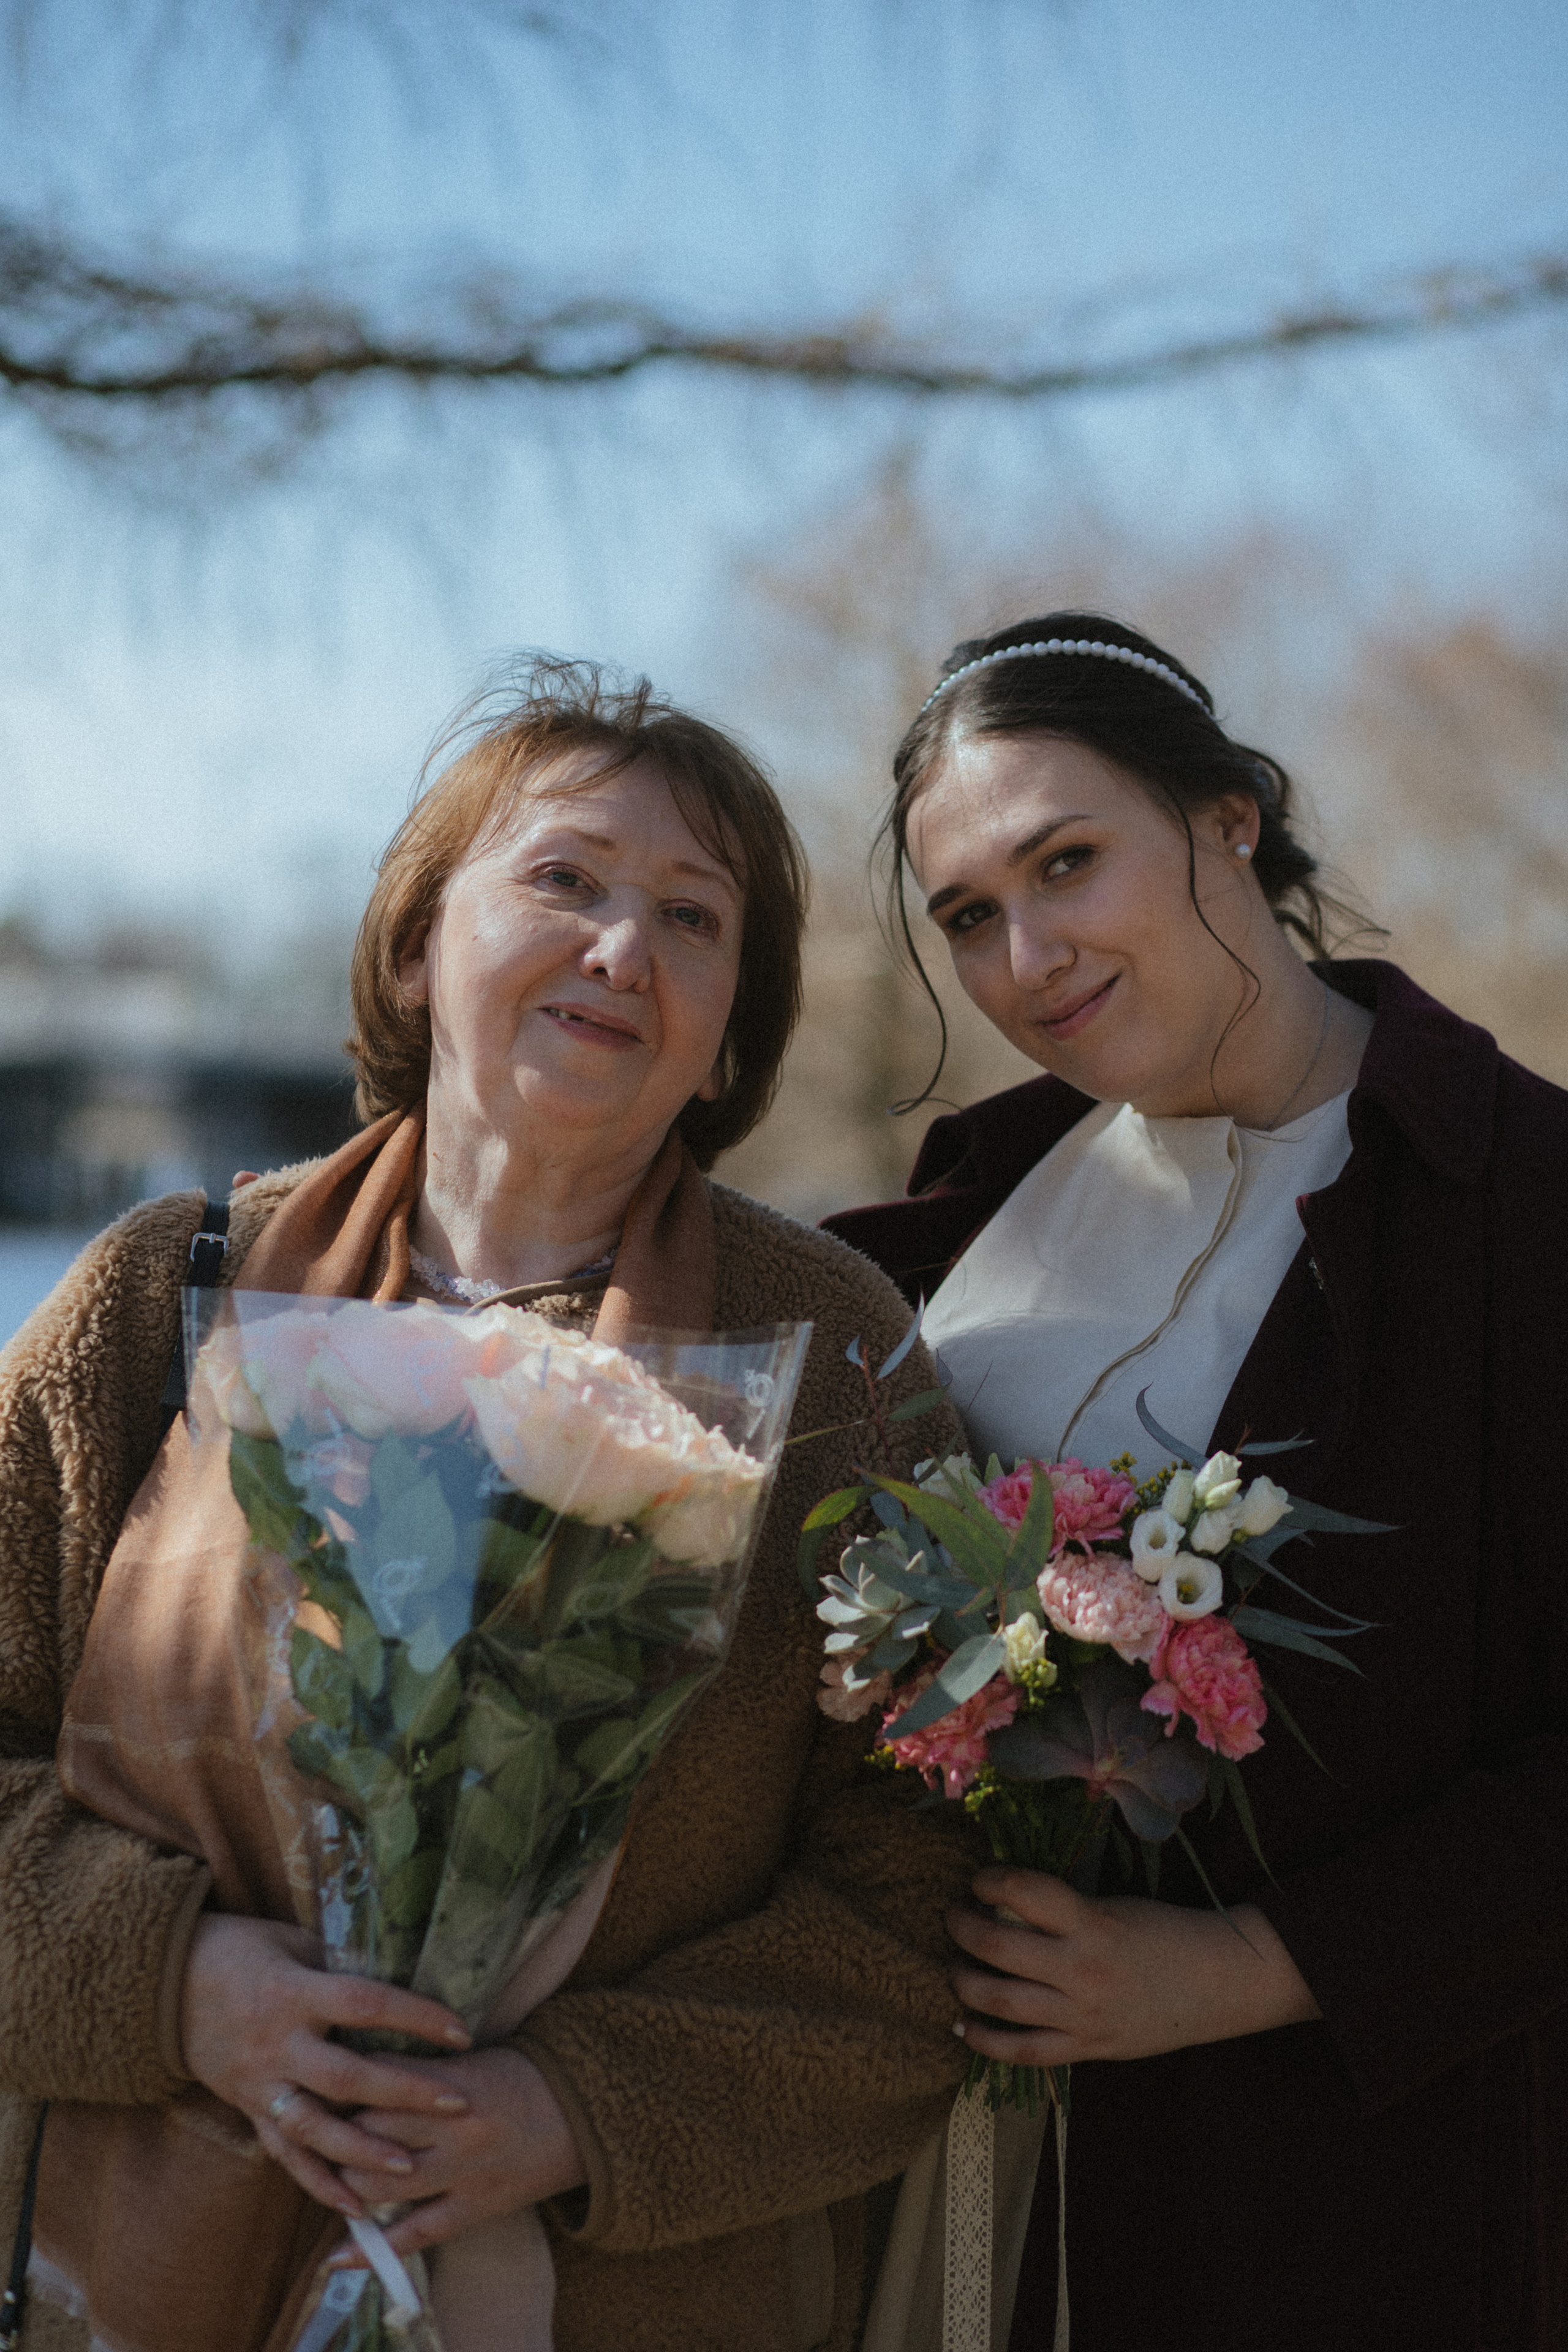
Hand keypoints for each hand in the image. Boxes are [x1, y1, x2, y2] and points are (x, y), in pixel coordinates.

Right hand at [179, 1915, 474, 2216]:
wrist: (166, 1983)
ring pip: (314, 2128)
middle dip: (403, 2094)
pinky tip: (352, 2206)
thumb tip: (396, 1978)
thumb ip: (338, 1966)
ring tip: (409, 2168)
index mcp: (293, 1993)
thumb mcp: (292, 1944)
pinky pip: (283, 2153)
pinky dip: (317, 2182)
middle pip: (346, 2077)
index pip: (364, 2004)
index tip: (460, 2029)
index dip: (414, 2016)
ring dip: (362, 2152)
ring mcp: (260, 2083)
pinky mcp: (247, 2108)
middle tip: (456, 2102)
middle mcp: (278, 2044)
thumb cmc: (241, 1951)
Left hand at [331, 2048, 586, 2258]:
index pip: (376, 2078)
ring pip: (380, 2183)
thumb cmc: (521, 2076)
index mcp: (452, 2079)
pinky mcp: (473, 2208)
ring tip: (325, 2178)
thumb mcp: (470, 2058)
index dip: (340, 2081)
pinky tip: (335, 2258)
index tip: (315, 2082)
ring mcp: (462, 2171)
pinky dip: (370, 2251)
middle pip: (367, 2129)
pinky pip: (414, 2235)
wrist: (583, 2114)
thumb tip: (356, 2070)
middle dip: (333, 2131)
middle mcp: (452, 2125)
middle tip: (310, 2130)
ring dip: (346, 2183)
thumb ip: (417, 2068)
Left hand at [948, 1864, 1320, 2066]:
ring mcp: (1083, 2014)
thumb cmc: (1165, 1933)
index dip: (989, 1879)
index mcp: (1092, 1922)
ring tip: (954, 1967)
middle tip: (953, 1916)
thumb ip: (1062, 1911)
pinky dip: (986, 2042)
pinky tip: (963, 2026)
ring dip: (964, 1982)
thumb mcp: (1113, 1908)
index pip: (1023, 1891)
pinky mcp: (1089, 2049)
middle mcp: (1082, 1968)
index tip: (979, 1878)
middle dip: (962, 1927)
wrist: (1221, 1983)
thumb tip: (1003, 1905)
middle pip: (998, 1947)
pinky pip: (1024, 2052)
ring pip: (1000, 2002)